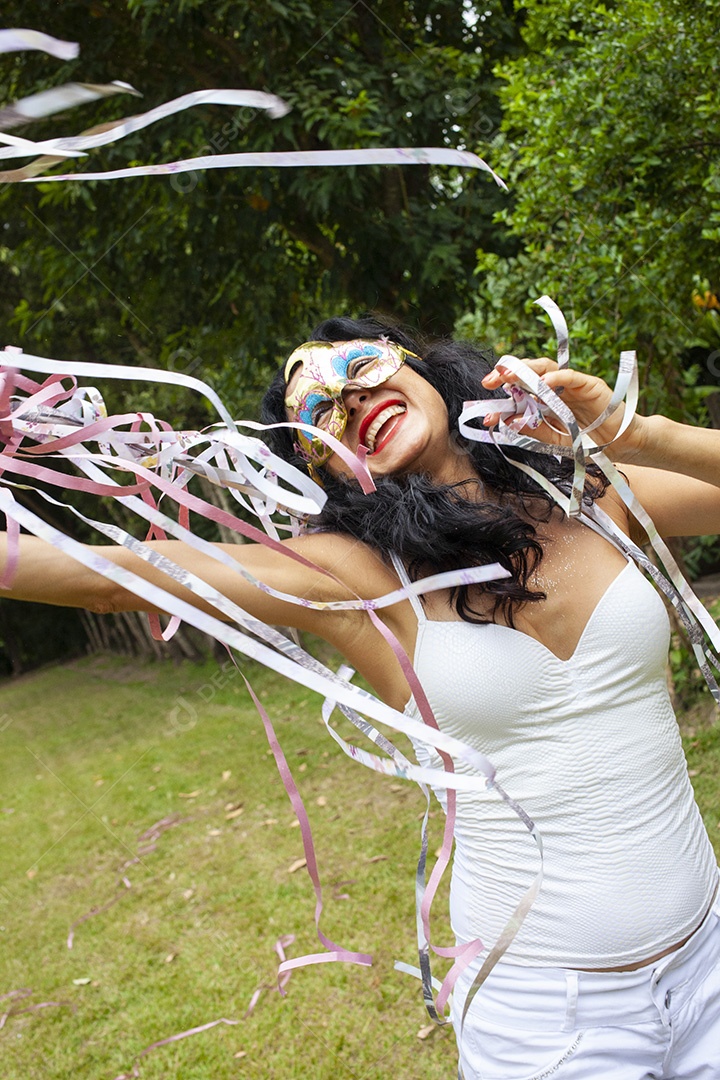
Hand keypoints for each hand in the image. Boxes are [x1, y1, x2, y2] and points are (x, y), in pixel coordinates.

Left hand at [480, 357, 646, 461]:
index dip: (501, 397)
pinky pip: (571, 377)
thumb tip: (509, 423)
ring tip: (509, 376)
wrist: (621, 448)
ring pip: (546, 368)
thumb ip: (534, 432)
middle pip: (528, 374)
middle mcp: (555, 390)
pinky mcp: (590, 385)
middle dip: (507, 375)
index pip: (519, 393)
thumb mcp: (555, 443)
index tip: (485, 409)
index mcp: (544, 403)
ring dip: (526, 370)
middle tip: (489, 382)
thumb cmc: (588, 444)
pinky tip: (543, 382)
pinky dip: (557, 377)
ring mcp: (571, 386)